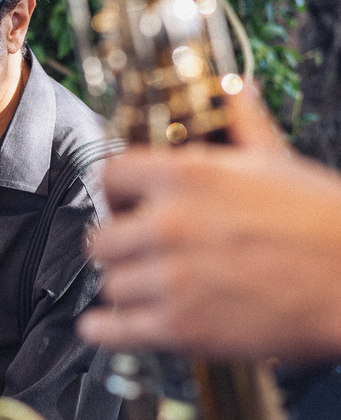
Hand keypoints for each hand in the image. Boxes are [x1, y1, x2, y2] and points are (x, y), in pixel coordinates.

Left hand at [78, 85, 340, 360]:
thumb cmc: (324, 223)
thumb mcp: (279, 161)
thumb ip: (244, 124)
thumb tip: (236, 90)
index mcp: (188, 176)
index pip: (109, 175)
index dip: (116, 192)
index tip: (124, 204)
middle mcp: (170, 224)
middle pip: (100, 238)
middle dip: (119, 246)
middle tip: (138, 252)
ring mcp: (172, 278)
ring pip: (110, 284)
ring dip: (125, 288)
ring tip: (145, 288)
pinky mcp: (180, 327)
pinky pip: (114, 329)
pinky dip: (106, 329)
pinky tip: (108, 325)